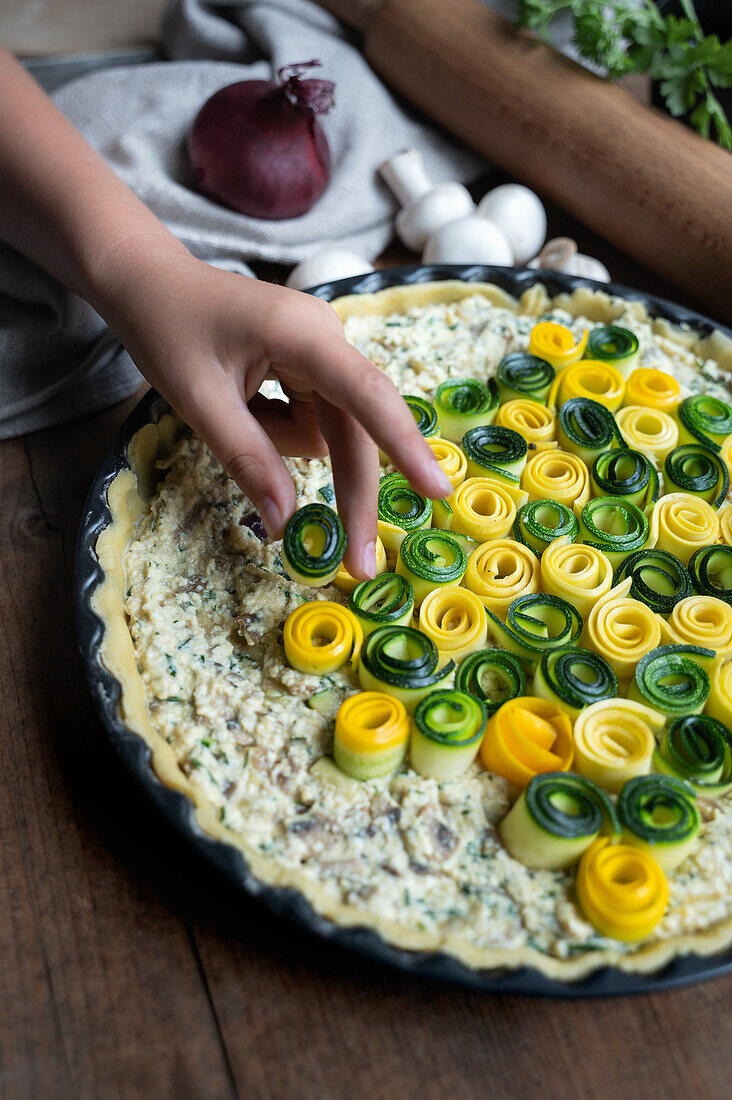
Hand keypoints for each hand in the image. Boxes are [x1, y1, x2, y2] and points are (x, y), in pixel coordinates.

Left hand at [102, 246, 451, 579]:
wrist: (148, 281)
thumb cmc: (167, 328)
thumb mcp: (197, 401)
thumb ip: (247, 459)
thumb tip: (287, 524)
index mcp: (304, 336)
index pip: (367, 397)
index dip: (405, 446)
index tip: (437, 491)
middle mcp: (326, 340)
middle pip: (354, 432)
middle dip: (352, 495)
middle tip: (357, 565)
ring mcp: (322, 352)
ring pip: (327, 431)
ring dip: (283, 444)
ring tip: (230, 410)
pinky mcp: (311, 365)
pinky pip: (310, 420)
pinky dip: (276, 429)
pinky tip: (241, 403)